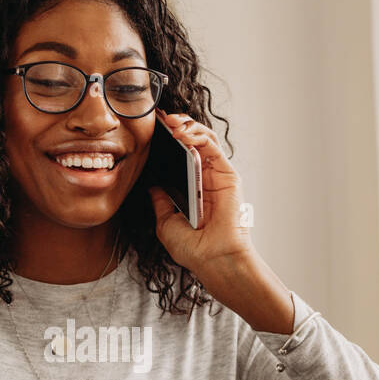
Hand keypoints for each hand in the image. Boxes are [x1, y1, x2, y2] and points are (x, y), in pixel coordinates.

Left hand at [147, 110, 254, 279]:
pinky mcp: (228, 175)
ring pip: (204, 139)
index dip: (167, 140)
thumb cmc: (193, 248)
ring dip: (187, 126)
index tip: (151, 129)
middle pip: (192, 142)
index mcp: (190, 189)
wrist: (212, 259)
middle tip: (160, 120)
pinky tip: (183, 133)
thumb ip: (160, 202)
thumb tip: (153, 186)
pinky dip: (198, 135)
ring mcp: (216, 175)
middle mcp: (204, 179)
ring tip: (171, 123)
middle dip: (176, 126)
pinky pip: (213, 147)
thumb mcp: (165, 223)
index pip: (180, 156)